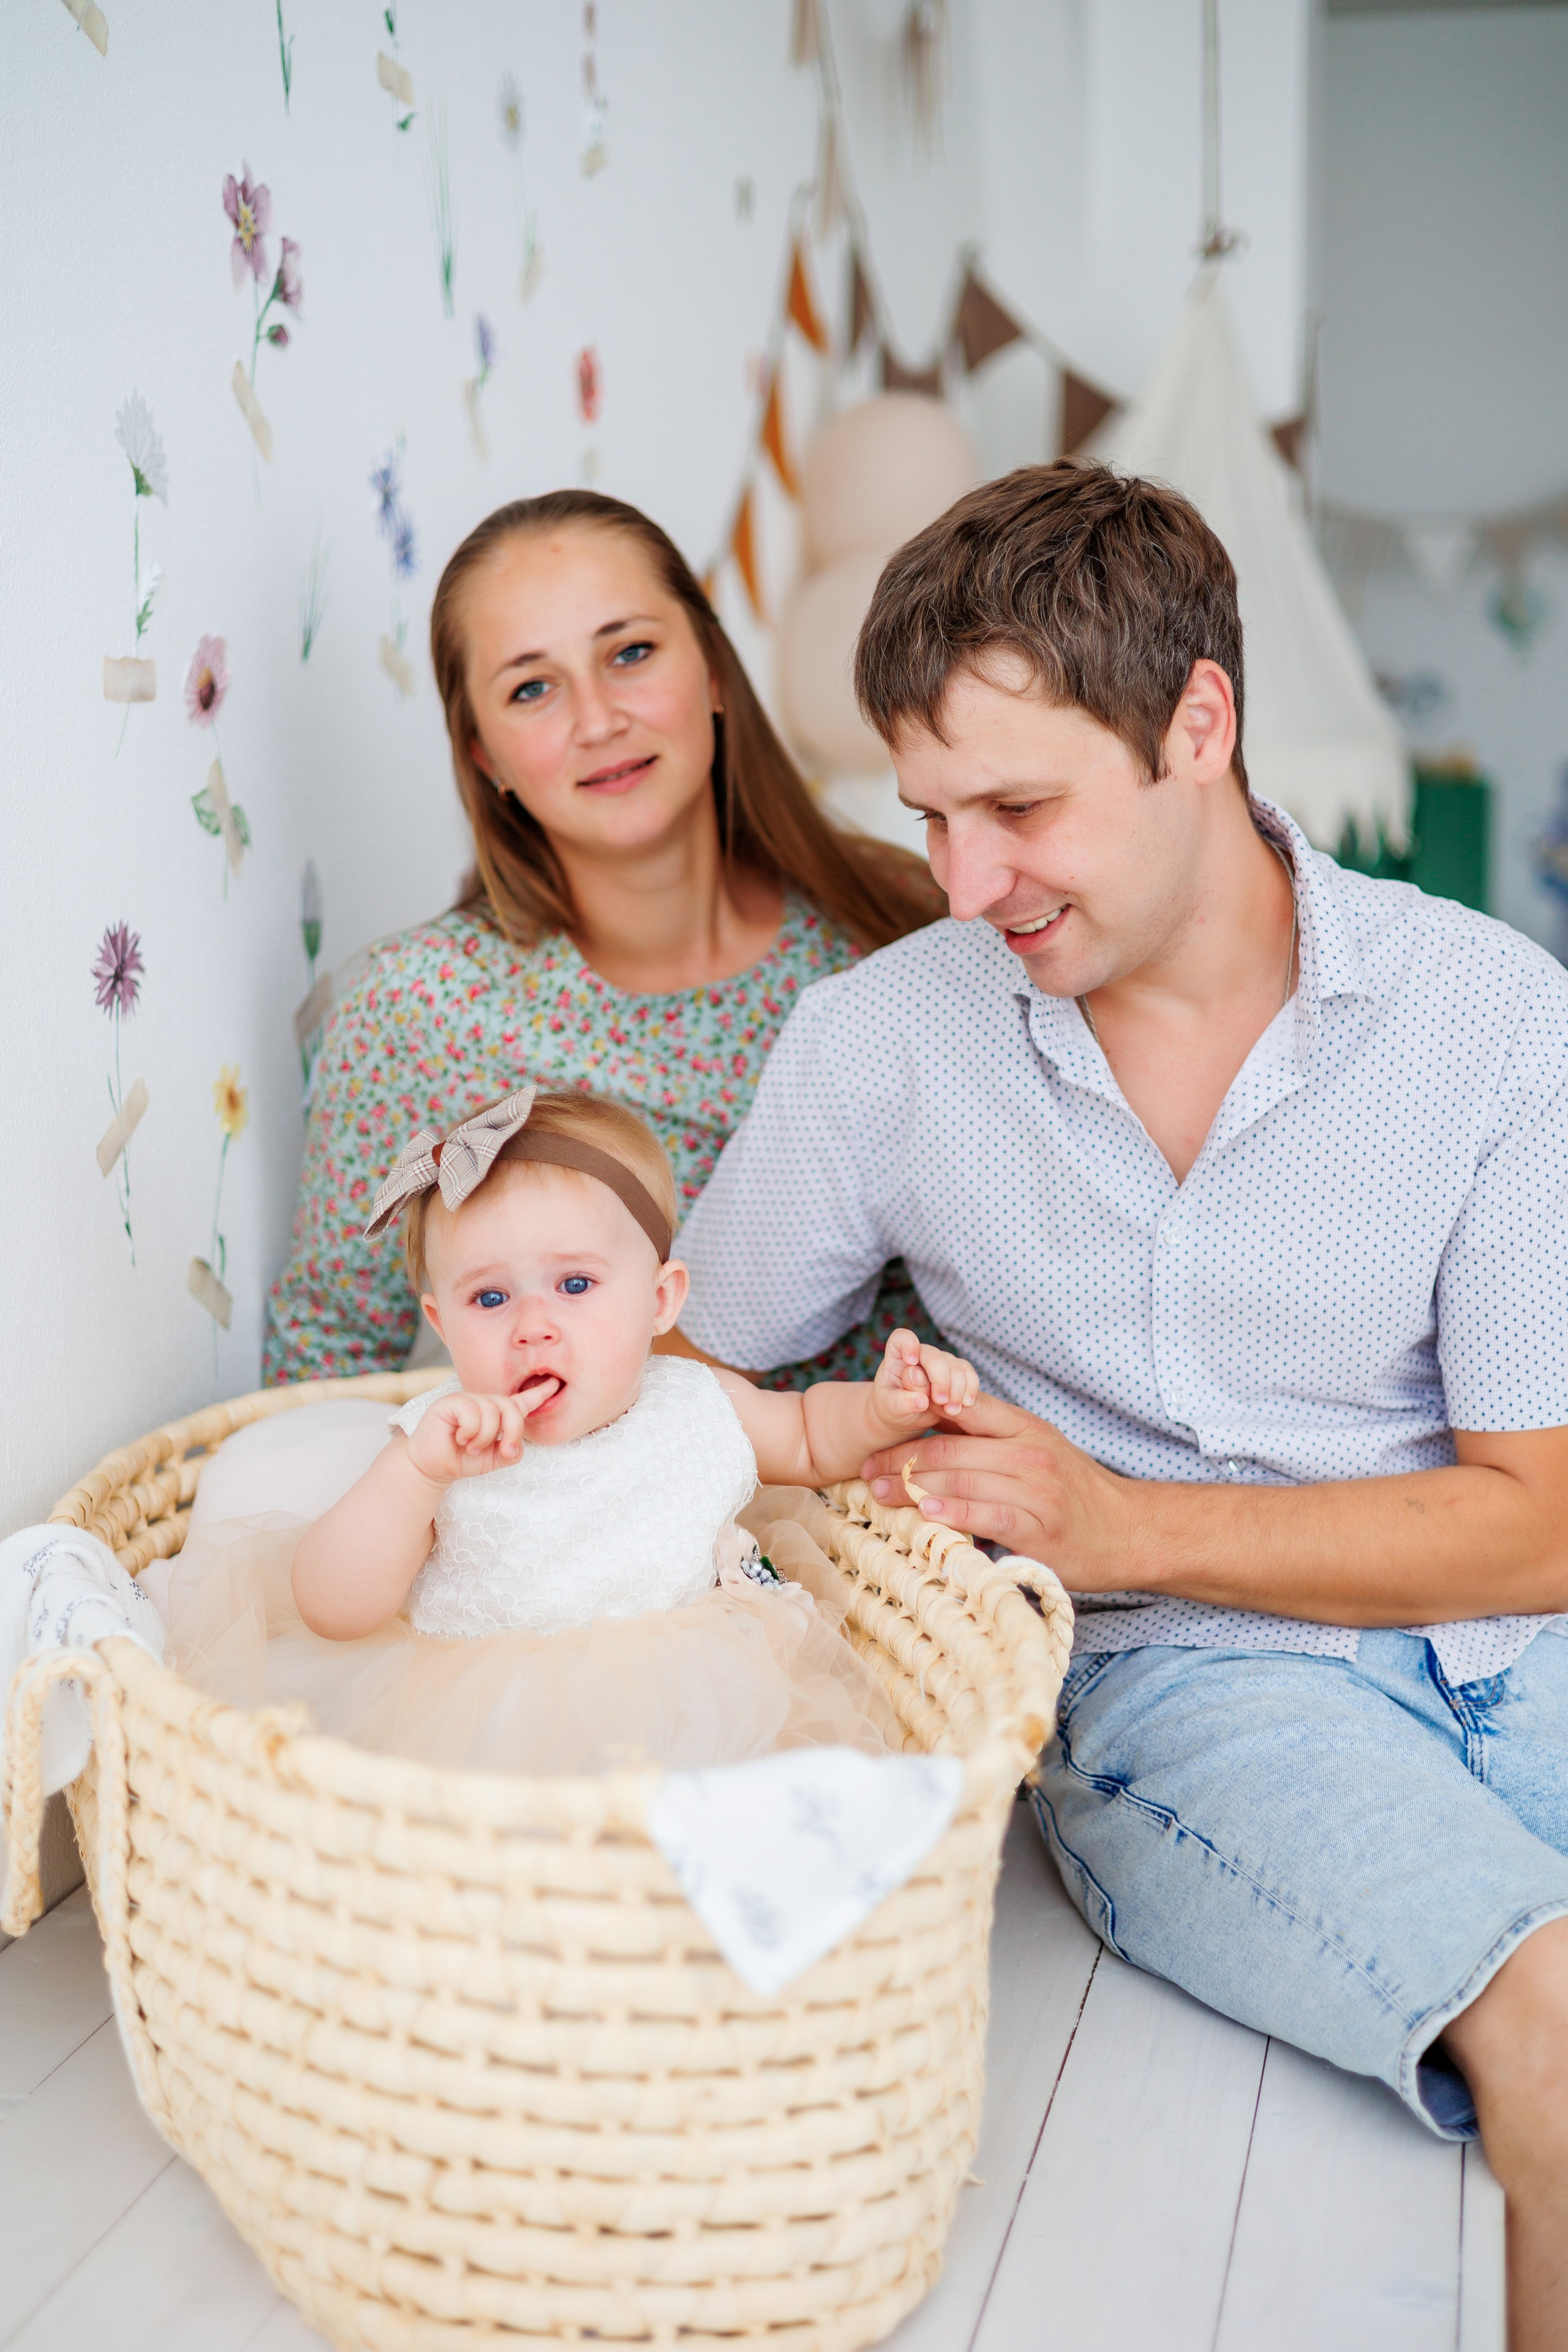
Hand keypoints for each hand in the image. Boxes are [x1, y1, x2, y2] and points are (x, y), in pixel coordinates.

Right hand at [403, 1380, 558, 1485]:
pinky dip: (469, 1431)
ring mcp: (466, 1399)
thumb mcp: (494, 1459)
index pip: (522, 1400)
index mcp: (497, 1413)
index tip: (556, 1384)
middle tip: (503, 1451)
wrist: (432, 1467)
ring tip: (470, 1446)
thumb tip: (513, 1447)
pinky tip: (459, 1437)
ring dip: (484, 1437)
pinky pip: (472, 1412)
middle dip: (513, 1432)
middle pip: (511, 1407)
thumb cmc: (462, 1459)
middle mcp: (484, 1402)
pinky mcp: (449, 1402)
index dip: (540, 1392)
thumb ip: (511, 1451)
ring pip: (492, 1411)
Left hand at [861, 1390, 1137, 1585]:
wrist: (1130, 1532)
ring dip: (909, 1487)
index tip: (881, 1427)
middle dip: (898, 1458)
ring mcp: (1034, 1489)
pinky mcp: (1037, 1528)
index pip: (961, 1407)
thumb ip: (994, 1440)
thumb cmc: (1077, 1494)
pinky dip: (949, 1514)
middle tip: (864, 1469)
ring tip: (877, 1492)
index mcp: (1024, 1427)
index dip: (916, 1413)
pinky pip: (984, 1516)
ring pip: (958, 1481)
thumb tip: (935, 1433)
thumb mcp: (1040, 1449)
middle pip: (947, 1448)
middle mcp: (1028, 1453)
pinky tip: (923, 1514)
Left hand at [871, 1327, 980, 1430]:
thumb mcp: (891, 1408)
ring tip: (951, 1410)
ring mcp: (938, 1362)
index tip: (911, 1362)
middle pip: (934, 1355)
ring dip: (957, 1388)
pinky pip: (967, 1372)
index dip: (908, 1344)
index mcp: (897, 1358)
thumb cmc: (893, 1409)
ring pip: (954, 1364)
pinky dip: (969, 1387)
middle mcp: (919, 1356)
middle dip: (940, 1378)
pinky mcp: (954, 1373)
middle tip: (940, 1401)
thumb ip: (902, 1401)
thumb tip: (921, 1400)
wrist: (906, 1418)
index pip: (901, 1338)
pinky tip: (966, 1403)